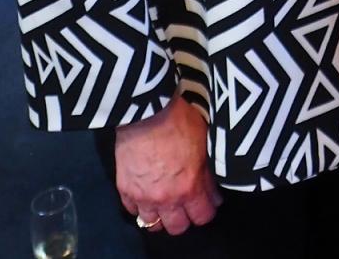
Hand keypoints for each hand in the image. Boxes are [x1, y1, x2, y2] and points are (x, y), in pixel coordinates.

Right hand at [114, 90, 221, 234]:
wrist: (147, 111)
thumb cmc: (181, 120)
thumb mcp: (204, 143)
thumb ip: (207, 172)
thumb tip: (213, 191)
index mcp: (189, 188)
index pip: (202, 216)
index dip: (207, 210)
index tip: (208, 202)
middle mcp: (166, 199)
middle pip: (177, 228)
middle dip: (185, 218)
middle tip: (187, 204)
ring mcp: (143, 196)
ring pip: (152, 224)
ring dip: (160, 216)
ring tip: (165, 203)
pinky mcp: (125, 189)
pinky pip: (132, 210)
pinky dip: (140, 206)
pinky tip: (146, 195)